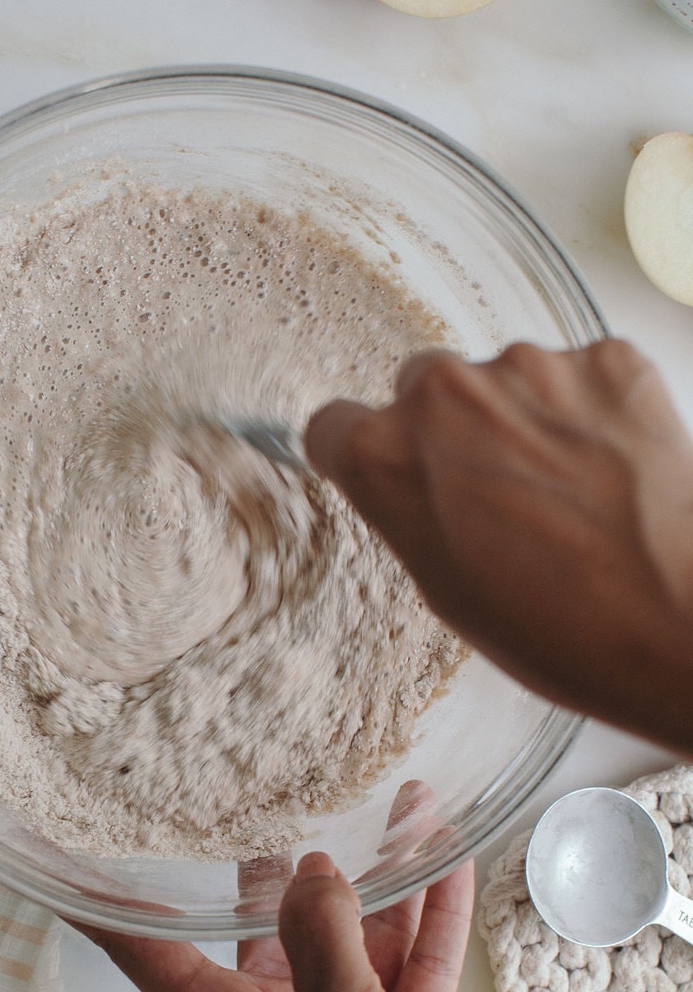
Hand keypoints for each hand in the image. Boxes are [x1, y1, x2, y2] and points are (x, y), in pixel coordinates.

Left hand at [86, 845, 498, 991]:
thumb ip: (323, 935)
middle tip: (287, 792)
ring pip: (357, 940)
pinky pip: (412, 971)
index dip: (107, 902)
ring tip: (404, 804)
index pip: (148, 949)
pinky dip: (431, 922)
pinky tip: (449, 862)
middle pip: (270, 927)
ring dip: (384, 880)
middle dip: (288, 867)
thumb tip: (313, 871)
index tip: (66, 853)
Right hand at [306, 338, 692, 750]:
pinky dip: (593, 410)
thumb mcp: (444, 588)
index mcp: (384, 455)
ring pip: (505, 377)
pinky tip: (612, 469)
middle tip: (494, 490)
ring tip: (568, 490)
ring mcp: (531, 367)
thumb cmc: (562, 632)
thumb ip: (409, 508)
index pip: (334, 426)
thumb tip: (413, 480)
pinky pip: (581, 373)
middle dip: (448, 428)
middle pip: (421, 385)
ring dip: (524, 417)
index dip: (363, 454)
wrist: (680, 628)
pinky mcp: (608, 359)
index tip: (390, 470)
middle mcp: (445, 392)